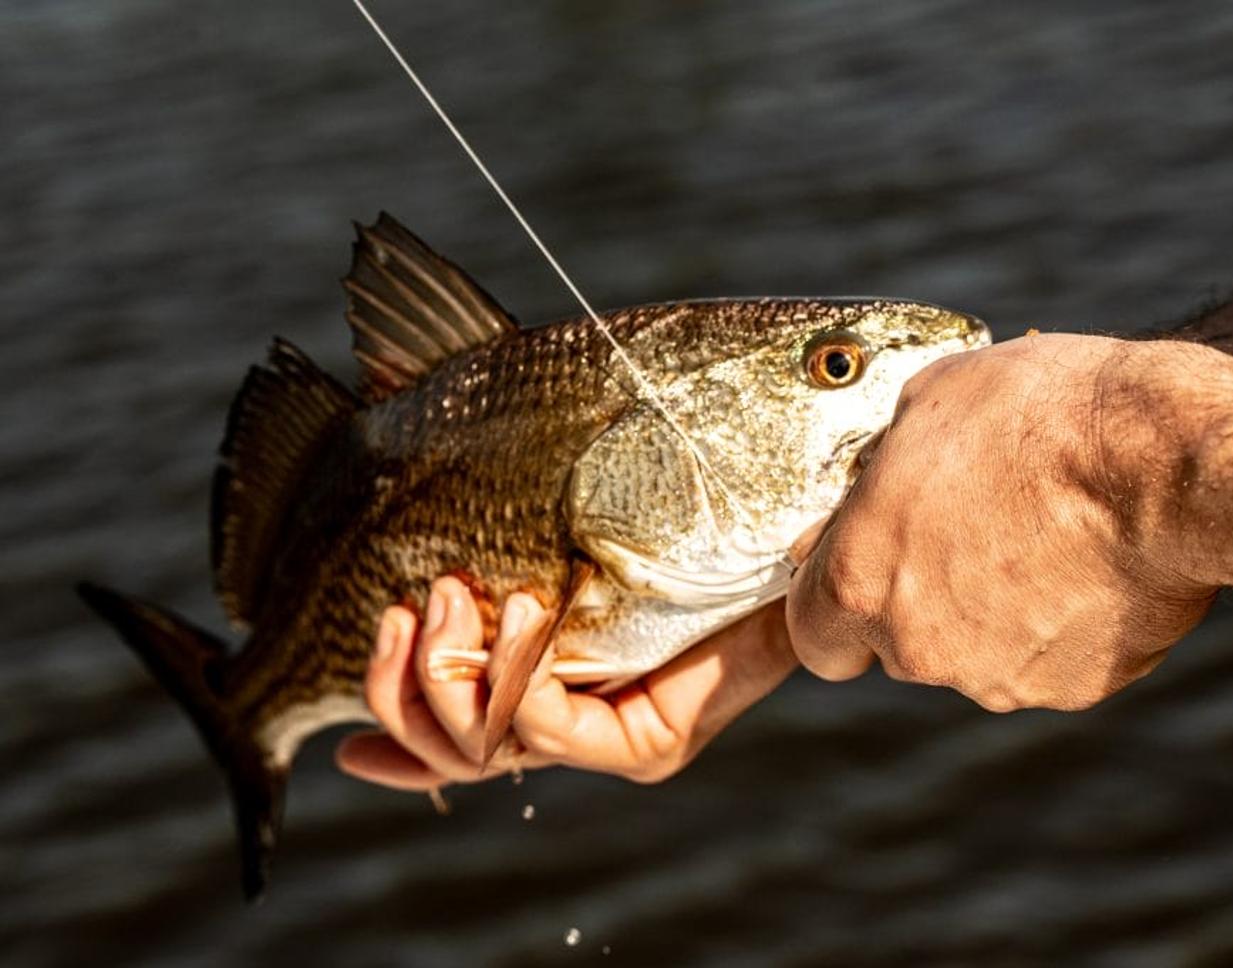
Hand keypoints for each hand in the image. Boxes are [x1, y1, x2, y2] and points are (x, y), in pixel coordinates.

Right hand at [336, 576, 797, 789]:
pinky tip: (526, 610)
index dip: (396, 743)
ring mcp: (610, 741)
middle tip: (407, 608)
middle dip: (403, 686)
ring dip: (450, 673)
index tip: (343, 744)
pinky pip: (552, 733)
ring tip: (455, 598)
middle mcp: (576, 725)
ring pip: (486, 748)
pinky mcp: (649, 746)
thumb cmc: (685, 526)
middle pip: (452, 751)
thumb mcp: (573, 538)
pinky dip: (522, 679)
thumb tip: (436, 537)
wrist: (787, 537)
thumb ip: (514, 551)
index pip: (454, 740)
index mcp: (553, 687)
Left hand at [786, 333, 1216, 710]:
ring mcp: (1000, 677)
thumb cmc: (1037, 415)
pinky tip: (1094, 561)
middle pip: (899, 646)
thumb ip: (885, 470)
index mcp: (862, 582)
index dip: (837, 605)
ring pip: (978, 655)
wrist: (1163, 463)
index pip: (815, 636)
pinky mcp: (1076, 689)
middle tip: (974, 529)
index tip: (870, 568)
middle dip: (923, 600)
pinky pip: (1052, 659)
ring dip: (997, 610)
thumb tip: (880, 481)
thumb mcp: (928, 403)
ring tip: (1047, 533)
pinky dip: (1065, 624)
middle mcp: (919, 648)